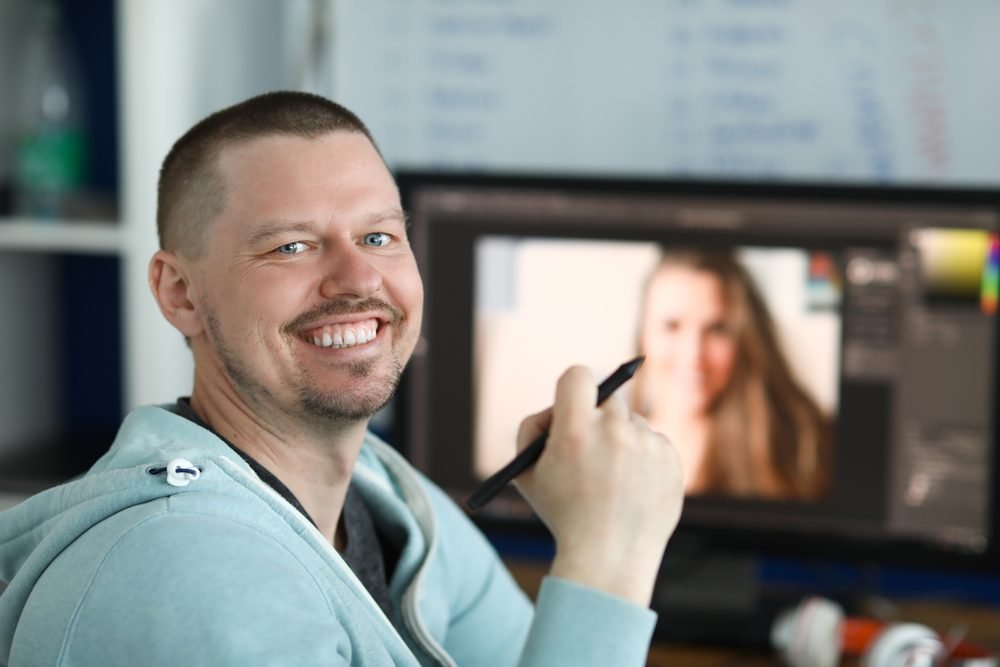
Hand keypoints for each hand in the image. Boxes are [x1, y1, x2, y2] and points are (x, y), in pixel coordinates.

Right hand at [513, 366, 683, 605]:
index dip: (571, 387)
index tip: (572, 401)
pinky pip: (653, 442)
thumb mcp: (527, 473)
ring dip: (621, 438)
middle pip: (607, 399)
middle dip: (595, 418)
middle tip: (589, 442)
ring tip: (612, 477)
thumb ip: (534, 429)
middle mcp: (614, 431)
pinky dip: (643, 458)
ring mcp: (646, 444)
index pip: (577, 376)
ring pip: (632, 422)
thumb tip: (558, 406)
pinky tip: (632, 485)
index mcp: (575, 430)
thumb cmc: (562, 514)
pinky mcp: (671, 459)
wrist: (609, 559)